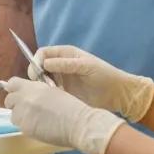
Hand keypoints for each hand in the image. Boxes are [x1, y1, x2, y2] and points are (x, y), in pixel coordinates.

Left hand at [3, 78, 123, 153]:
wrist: (78, 123)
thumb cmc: (71, 107)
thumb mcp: (53, 91)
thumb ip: (37, 92)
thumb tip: (28, 94)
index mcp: (33, 87)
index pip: (11, 83)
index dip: (14, 89)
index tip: (18, 94)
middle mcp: (25, 98)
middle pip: (9, 100)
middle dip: (15, 105)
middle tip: (27, 110)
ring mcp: (24, 114)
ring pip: (13, 115)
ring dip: (21, 117)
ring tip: (35, 120)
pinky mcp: (26, 128)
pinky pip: (21, 127)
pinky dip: (28, 127)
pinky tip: (40, 128)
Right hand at [33, 45, 153, 122]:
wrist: (117, 94)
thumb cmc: (104, 75)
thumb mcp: (86, 66)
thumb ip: (66, 64)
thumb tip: (44, 63)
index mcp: (65, 54)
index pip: (43, 53)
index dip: (36, 61)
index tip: (37, 73)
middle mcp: (60, 65)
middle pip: (39, 67)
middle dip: (37, 75)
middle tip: (44, 86)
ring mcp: (61, 80)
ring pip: (42, 81)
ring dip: (42, 86)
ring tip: (51, 94)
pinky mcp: (63, 93)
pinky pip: (49, 93)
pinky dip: (47, 95)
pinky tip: (54, 100)